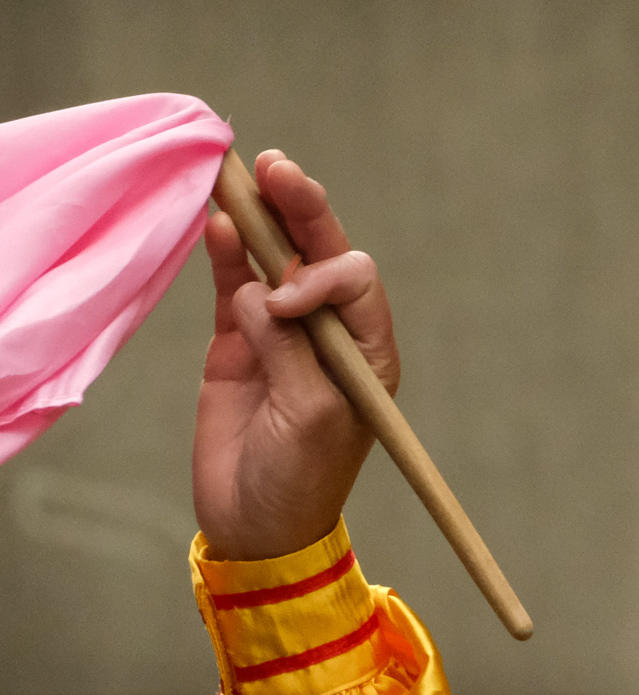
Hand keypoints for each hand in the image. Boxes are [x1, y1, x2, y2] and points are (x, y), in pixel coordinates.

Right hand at [193, 152, 400, 560]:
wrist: (253, 525)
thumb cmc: (299, 480)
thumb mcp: (310, 417)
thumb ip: (290, 349)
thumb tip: (257, 293)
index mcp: (367, 354)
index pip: (355, 281)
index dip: (322, 271)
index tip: (285, 302)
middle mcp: (330, 334)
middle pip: (318, 253)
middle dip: (301, 211)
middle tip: (277, 169)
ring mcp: (280, 333)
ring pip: (272, 259)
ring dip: (259, 217)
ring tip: (239, 173)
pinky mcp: (236, 341)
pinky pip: (231, 281)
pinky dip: (224, 251)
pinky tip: (215, 220)